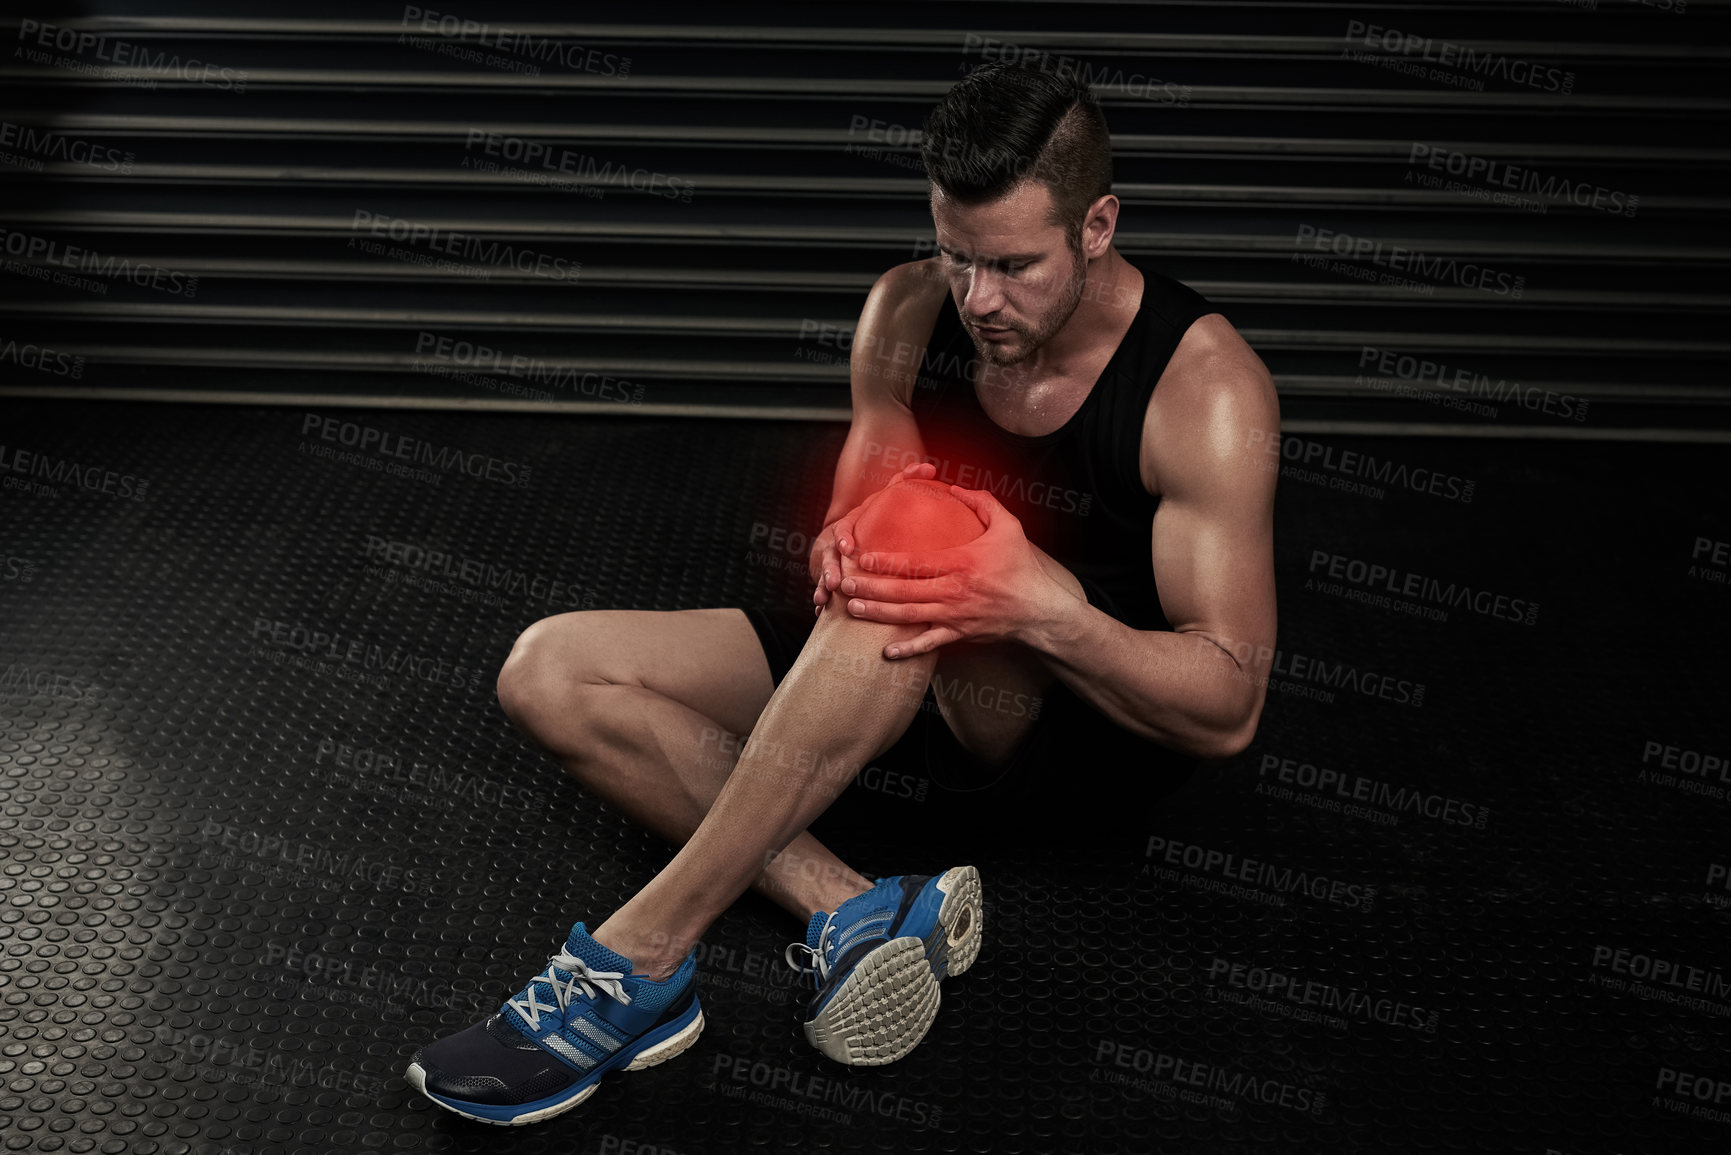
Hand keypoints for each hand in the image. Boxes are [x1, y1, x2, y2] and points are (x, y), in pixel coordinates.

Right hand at [810, 461, 937, 614]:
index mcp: (851, 524)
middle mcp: (838, 542)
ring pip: (823, 572)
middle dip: (829, 568)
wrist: (858, 529)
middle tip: (834, 582)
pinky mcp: (832, 573)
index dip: (843, 539)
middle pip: (829, 555)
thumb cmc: (879, 512)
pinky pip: (822, 586)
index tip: (847, 549)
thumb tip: (929, 468)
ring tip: (824, 598)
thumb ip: (905, 480)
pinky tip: (819, 609)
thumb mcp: (888, 495)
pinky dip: (820, 597)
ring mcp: (832, 558)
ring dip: (822, 585)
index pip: (843, 529)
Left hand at [840, 486, 1073, 656]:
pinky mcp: (960, 635)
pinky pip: (930, 644)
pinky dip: (908, 650)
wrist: (1041, 610)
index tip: (863, 557)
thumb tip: (953, 486)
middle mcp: (955, 591)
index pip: (916, 563)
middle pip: (904, 591)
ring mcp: (955, 616)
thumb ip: (982, 502)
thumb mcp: (1009, 525)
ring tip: (852, 609)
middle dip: (871, 589)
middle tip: (845, 584)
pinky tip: (886, 651)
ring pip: (910, 617)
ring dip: (878, 614)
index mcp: (962, 563)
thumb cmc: (1023, 566)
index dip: (886, 561)